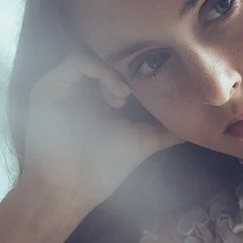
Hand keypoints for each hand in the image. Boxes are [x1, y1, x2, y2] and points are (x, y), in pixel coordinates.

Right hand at [23, 49, 177, 210]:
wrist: (72, 190)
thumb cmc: (103, 169)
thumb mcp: (142, 142)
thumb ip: (165, 130)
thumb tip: (194, 125)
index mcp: (99, 97)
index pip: (118, 66)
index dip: (138, 71)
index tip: (153, 91)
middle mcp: (80, 87)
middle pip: (105, 54)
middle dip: (126, 68)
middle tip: (137, 94)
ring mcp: (64, 85)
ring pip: (91, 52)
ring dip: (114, 70)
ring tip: (124, 97)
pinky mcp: (48, 87)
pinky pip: (74, 60)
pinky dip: (99, 70)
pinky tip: (115, 94)